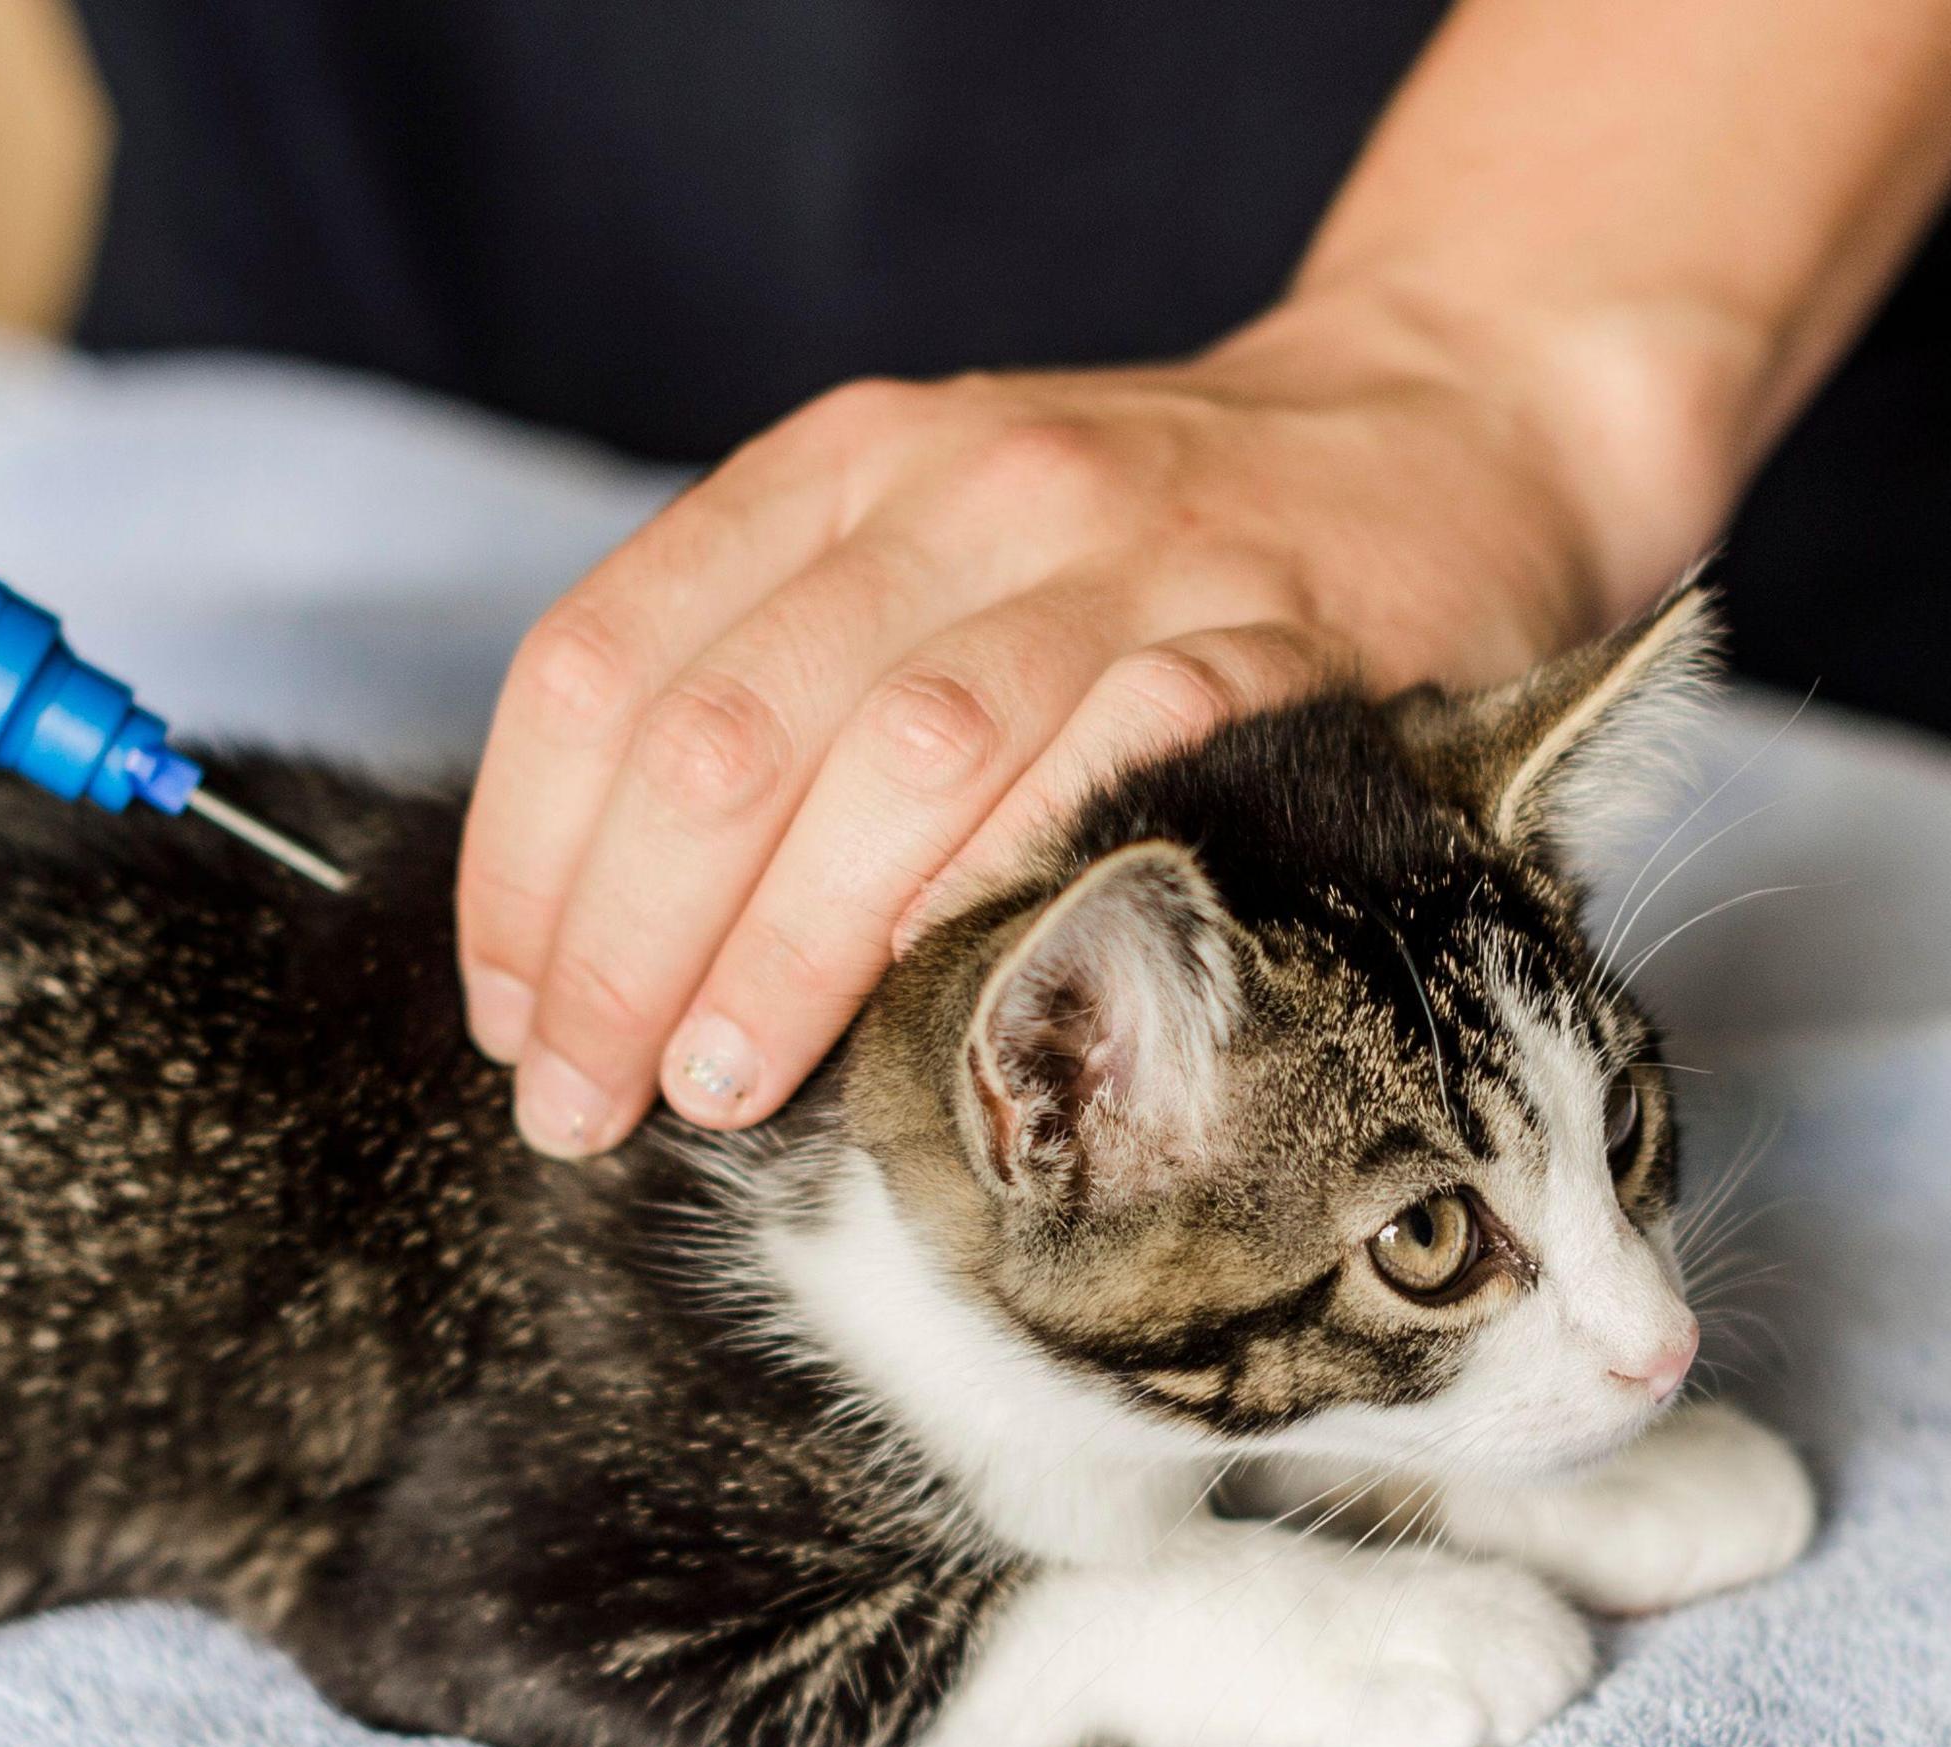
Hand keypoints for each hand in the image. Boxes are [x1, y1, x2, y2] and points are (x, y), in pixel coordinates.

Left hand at [455, 292, 1681, 1157]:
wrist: (1436, 436)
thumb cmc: (1133, 549)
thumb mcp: (917, 552)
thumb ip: (770, 690)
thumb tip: (590, 946)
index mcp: (830, 466)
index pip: (596, 667)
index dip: (523, 868)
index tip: (514, 1018)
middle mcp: (952, 489)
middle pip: (712, 738)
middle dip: (618, 954)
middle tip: (583, 1106)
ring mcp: (1115, 561)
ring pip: (886, 769)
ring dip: (775, 959)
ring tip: (714, 1090)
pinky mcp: (1263, 648)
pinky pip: (1093, 786)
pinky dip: (981, 911)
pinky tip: (924, 1020)